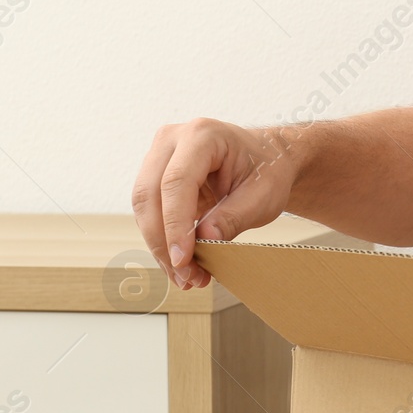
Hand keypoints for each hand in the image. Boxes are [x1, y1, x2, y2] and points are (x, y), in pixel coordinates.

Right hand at [131, 118, 296, 289]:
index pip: (176, 182)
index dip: (175, 224)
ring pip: (144, 207)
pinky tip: (183, 266)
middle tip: (185, 276)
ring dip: (161, 247)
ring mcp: (159, 156)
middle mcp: (172, 139)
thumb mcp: (264, 195)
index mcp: (202, 135)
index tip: (182, 259)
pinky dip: (163, 242)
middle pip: (149, 194)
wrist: (268, 159)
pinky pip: (150, 213)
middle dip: (162, 241)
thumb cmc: (269, 170)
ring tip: (188, 277)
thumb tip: (204, 240)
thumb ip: (234, 216)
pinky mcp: (156, 177)